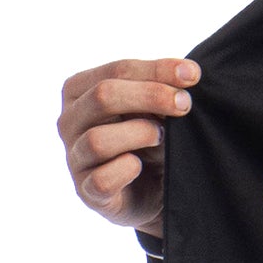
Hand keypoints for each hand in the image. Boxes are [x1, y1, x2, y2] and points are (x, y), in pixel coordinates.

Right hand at [58, 57, 199, 236]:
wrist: (151, 192)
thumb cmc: (147, 140)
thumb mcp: (153, 108)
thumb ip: (162, 89)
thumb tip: (188, 73)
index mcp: (79, 90)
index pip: (116, 70)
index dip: (157, 70)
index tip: (193, 74)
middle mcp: (69, 121)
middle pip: (103, 96)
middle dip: (150, 96)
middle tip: (184, 105)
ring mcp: (74, 157)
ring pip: (98, 139)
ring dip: (139, 134)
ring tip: (162, 137)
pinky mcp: (86, 191)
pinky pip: (102, 180)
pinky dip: (125, 171)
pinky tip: (140, 166)